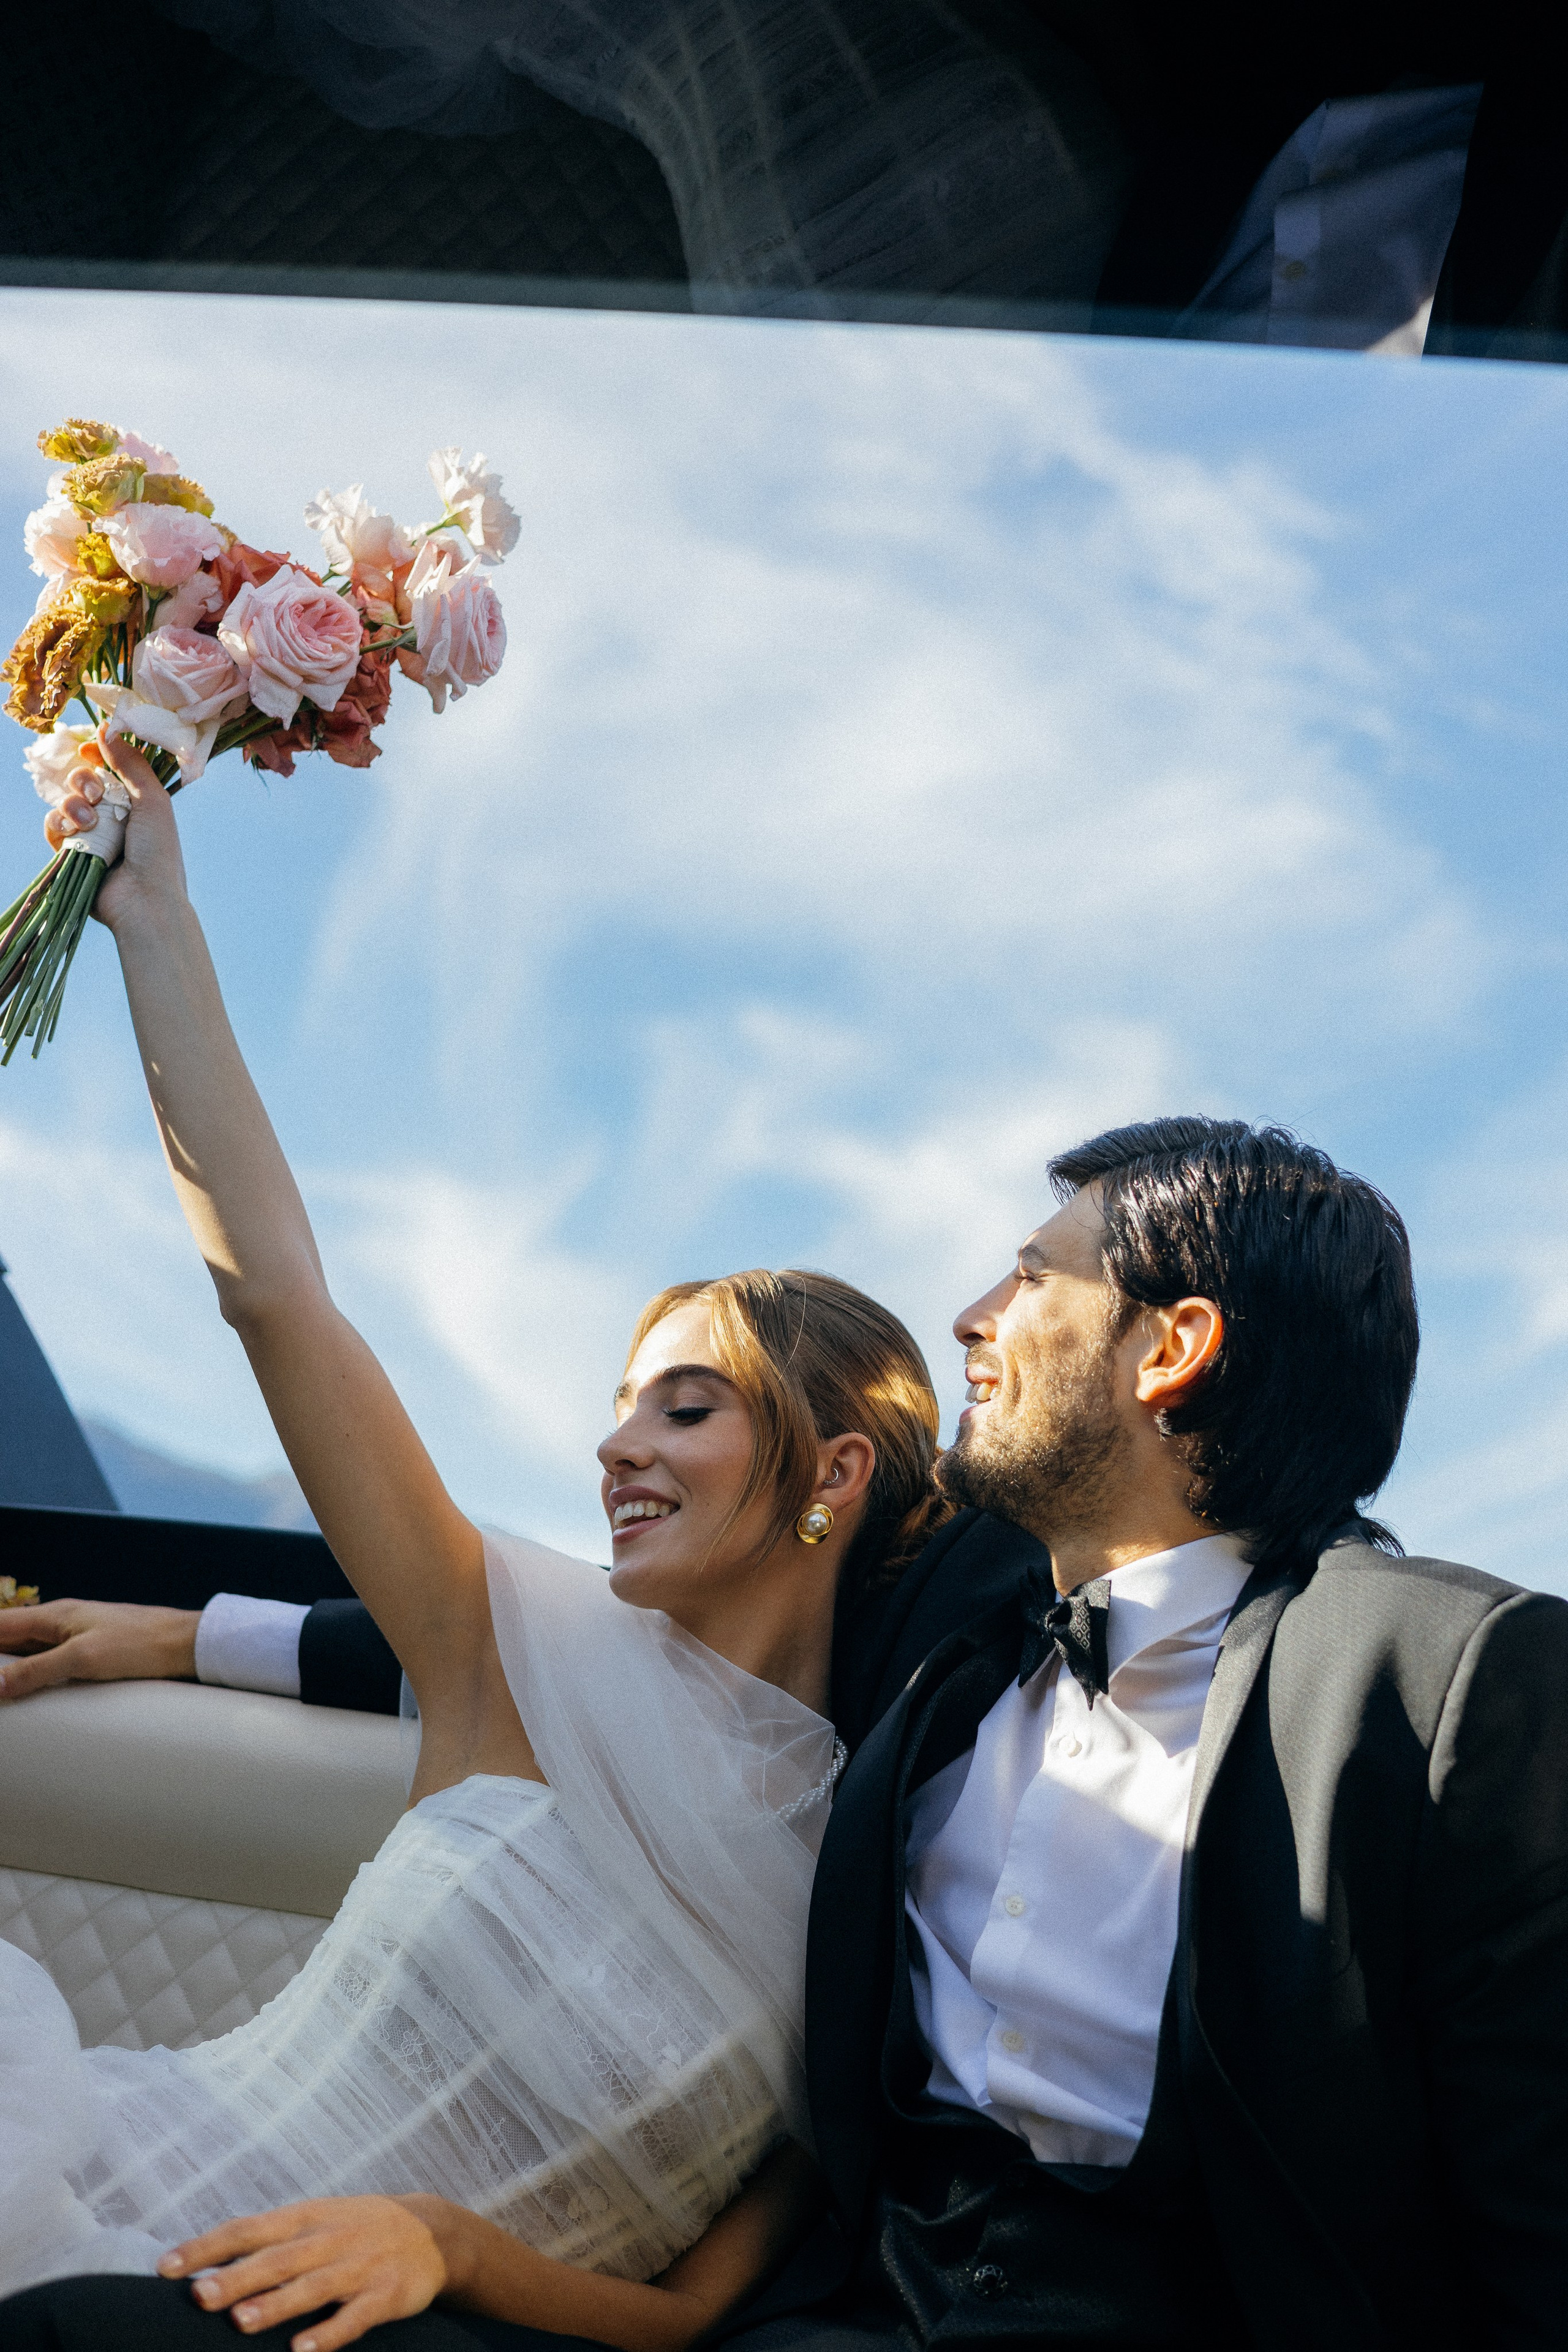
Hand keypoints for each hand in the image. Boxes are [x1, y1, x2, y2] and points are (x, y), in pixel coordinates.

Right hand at [0, 1598, 200, 1702]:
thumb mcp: (83, 1658)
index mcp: (54, 1615)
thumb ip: (36, 1670)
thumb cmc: (138, 1644)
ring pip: (28, 1649)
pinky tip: (29, 1689)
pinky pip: (49, 1660)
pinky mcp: (89, 1651)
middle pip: (10, 1636)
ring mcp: (74, 1636)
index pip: (0, 1624)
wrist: (183, 1643)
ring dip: (11, 1666)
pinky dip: (33, 1672)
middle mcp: (59, 1621)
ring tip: (4, 1689)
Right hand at [41, 727, 187, 932]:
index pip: (107, 769)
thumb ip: (131, 763)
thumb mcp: (153, 800)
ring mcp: (89, 835)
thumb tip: (108, 727)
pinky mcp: (69, 853)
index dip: (96, 755)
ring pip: (64, 801)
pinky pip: (52, 826)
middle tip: (97, 795)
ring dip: (73, 804)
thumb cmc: (158, 852)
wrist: (144, 899)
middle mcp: (111, 816)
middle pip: (82, 781)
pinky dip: (59, 824)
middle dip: (84, 781)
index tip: (90, 749)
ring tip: (90, 821)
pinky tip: (74, 831)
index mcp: (134, 803)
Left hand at [159, 2196, 454, 2351]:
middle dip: (237, 2276)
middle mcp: (328, 2239)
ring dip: (277, 2304)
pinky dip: (328, 2334)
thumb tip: (209, 2260)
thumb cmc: (356, 2228)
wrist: (433, 2229)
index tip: (165, 2266)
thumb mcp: (316, 2219)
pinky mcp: (384, 2295)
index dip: (207, 2246)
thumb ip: (270, 2239)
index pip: (247, 2228)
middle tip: (199, 2296)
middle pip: (276, 2259)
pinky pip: (353, 2318)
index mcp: (305, 2217)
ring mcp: (358, 2267)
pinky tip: (302, 2350)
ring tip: (241, 2320)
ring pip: (312, 2287)